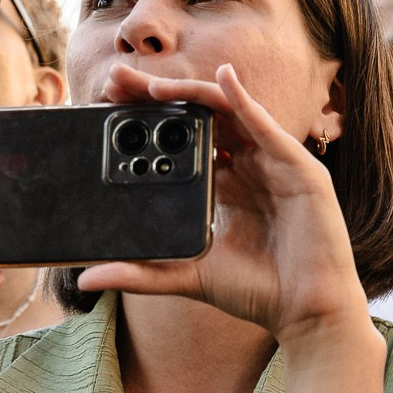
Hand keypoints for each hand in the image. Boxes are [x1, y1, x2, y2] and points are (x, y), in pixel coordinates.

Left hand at [76, 63, 366, 340]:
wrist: (307, 312)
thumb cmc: (258, 291)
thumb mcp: (188, 276)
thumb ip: (141, 274)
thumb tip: (86, 280)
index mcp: (226, 185)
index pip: (185, 140)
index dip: (151, 120)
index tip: (109, 107)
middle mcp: (250, 167)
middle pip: (203, 118)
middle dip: (161, 96)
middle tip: (117, 81)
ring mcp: (274, 164)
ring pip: (230, 114)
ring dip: (192, 95)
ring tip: (152, 85)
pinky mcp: (299, 168)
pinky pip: (267, 126)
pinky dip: (245, 100)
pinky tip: (223, 79)